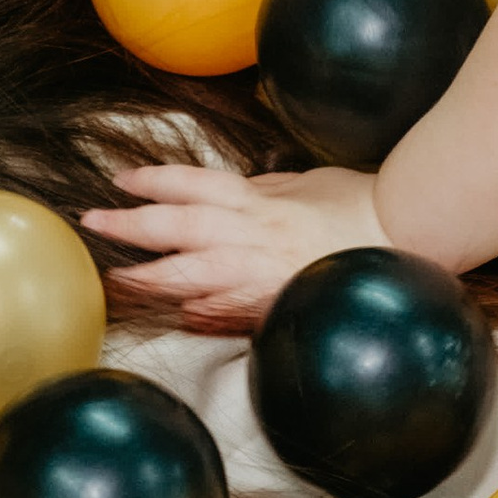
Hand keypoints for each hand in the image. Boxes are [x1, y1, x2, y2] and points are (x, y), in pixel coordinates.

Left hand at [84, 162, 390, 330]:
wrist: (404, 235)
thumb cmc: (357, 203)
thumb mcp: (303, 182)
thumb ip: (264, 188)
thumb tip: (236, 189)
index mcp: (256, 198)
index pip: (190, 185)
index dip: (151, 182)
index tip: (120, 183)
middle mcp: (249, 235)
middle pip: (176, 228)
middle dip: (130, 227)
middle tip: (94, 224)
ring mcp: (259, 274)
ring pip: (189, 277)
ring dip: (149, 280)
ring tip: (117, 282)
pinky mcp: (274, 306)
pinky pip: (225, 312)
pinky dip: (198, 314)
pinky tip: (178, 315)